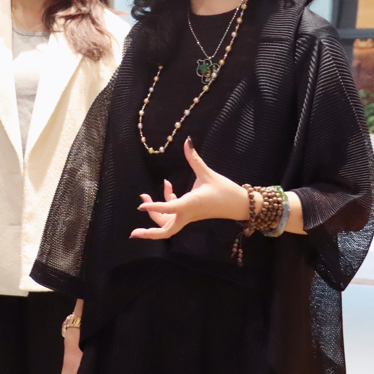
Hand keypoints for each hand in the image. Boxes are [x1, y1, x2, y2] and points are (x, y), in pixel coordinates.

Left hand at [131, 137, 248, 239]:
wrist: (239, 205)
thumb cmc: (225, 190)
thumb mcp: (208, 173)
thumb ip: (194, 158)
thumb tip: (187, 141)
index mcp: (190, 205)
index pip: (169, 208)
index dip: (154, 207)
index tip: (141, 205)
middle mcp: (187, 214)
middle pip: (166, 230)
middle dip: (149, 232)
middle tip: (133, 232)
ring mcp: (188, 217)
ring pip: (168, 224)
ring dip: (155, 215)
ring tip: (144, 198)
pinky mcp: (190, 215)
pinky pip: (173, 215)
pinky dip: (165, 205)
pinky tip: (167, 187)